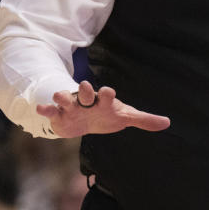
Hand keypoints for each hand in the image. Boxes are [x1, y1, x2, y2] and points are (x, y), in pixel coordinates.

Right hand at [35, 80, 170, 137]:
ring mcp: (72, 107)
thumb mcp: (125, 117)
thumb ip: (144, 120)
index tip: (109, 93)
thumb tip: (167, 123)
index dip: (108, 94)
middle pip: (85, 92)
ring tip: (58, 96)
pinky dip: (46, 109)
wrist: (85, 121)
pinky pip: (52, 111)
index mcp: (104, 101)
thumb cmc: (107, 116)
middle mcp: (87, 101)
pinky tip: (41, 108)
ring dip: (62, 96)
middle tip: (85, 86)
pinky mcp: (60, 116)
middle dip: (85, 90)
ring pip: (66, 98)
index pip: (107, 95)